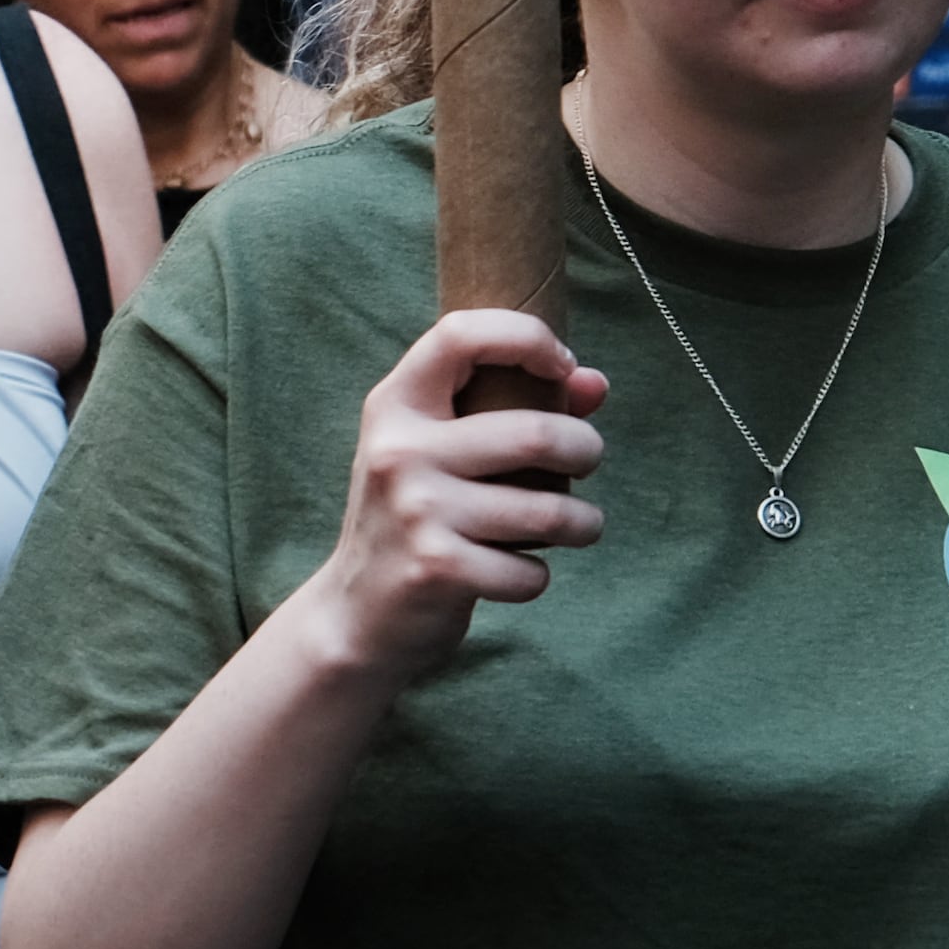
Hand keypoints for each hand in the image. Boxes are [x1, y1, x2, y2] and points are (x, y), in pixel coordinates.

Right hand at [300, 308, 608, 685]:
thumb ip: (514, 408)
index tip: (561, 367)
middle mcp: (400, 450)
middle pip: (536, 433)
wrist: (354, 613)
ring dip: (583, 523)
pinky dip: (536, 577)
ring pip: (549, 510)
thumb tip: (595, 384)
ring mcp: (416, 509)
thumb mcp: (440, 451)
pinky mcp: (436, 567)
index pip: (461, 335)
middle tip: (586, 462)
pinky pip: (530, 571)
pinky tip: (516, 572)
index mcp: (397, 404)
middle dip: (586, 450)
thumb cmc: (414, 517)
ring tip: (578, 525)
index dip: (526, 337)